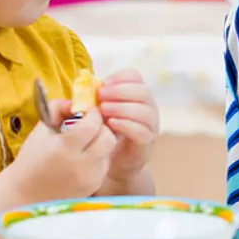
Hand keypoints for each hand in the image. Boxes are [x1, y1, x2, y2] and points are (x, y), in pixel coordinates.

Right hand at [2, 102, 116, 202]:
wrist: (25, 194)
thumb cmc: (31, 160)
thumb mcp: (40, 130)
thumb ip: (58, 108)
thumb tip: (77, 101)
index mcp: (65, 148)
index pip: (92, 124)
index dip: (93, 113)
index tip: (87, 111)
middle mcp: (81, 165)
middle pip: (108, 138)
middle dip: (102, 127)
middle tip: (92, 125)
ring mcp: (89, 178)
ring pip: (109, 152)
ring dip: (101, 142)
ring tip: (86, 142)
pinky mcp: (93, 187)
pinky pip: (105, 165)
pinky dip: (99, 157)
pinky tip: (84, 157)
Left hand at [97, 69, 158, 184]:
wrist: (114, 162)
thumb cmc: (107, 132)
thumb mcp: (101, 112)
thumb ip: (99, 98)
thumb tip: (87, 85)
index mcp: (137, 95)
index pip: (136, 77)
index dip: (121, 77)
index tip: (104, 82)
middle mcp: (148, 108)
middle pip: (143, 92)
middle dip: (120, 91)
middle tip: (101, 95)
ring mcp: (151, 126)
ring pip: (144, 111)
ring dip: (122, 108)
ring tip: (103, 110)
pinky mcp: (147, 143)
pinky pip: (142, 131)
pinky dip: (126, 125)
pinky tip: (111, 124)